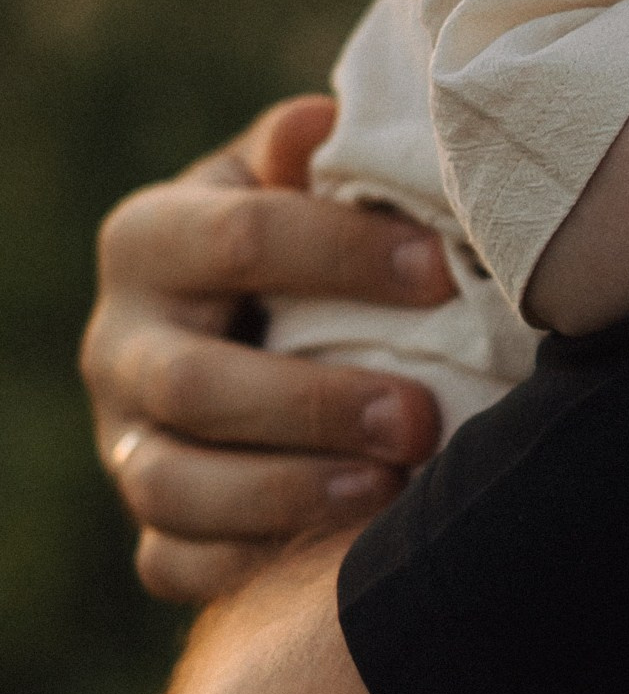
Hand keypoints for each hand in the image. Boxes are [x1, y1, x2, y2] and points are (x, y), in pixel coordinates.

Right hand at [82, 96, 452, 606]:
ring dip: (285, 495)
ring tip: (389, 493)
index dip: (343, 254)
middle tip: (420, 418)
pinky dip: (253, 566)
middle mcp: (119, 344)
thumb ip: (311, 153)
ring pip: (171, 487)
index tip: (445, 271)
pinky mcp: (150, 526)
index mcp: (151, 237)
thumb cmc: (311, 236)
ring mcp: (125, 441)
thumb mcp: (303, 178)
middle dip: (311, 405)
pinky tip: (337, 556)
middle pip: (191, 384)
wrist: (264, 323)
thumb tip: (319, 126)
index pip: (239, 237)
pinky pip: (175, 563)